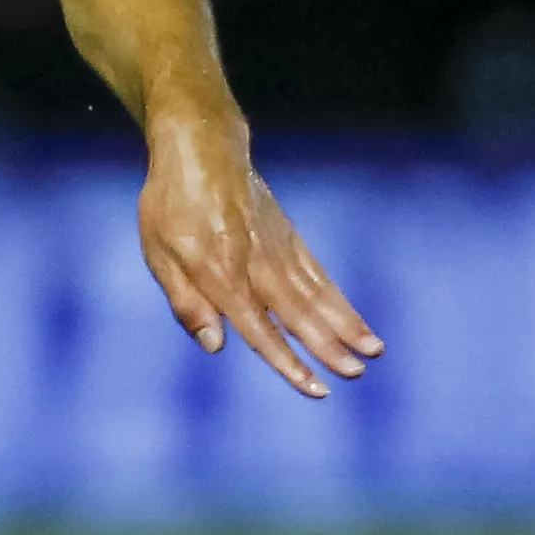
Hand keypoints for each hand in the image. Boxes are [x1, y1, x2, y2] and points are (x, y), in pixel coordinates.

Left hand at [138, 104, 381, 398]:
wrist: (202, 146)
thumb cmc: (170, 205)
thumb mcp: (159, 253)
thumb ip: (186, 302)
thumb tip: (216, 347)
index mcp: (221, 273)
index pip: (259, 329)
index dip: (288, 362)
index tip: (315, 388)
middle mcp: (257, 263)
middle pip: (298, 314)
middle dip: (329, 347)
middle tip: (357, 374)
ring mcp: (278, 248)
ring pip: (317, 294)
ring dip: (346, 325)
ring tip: (374, 351)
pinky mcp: (289, 237)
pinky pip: (318, 274)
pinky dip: (339, 299)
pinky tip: (356, 322)